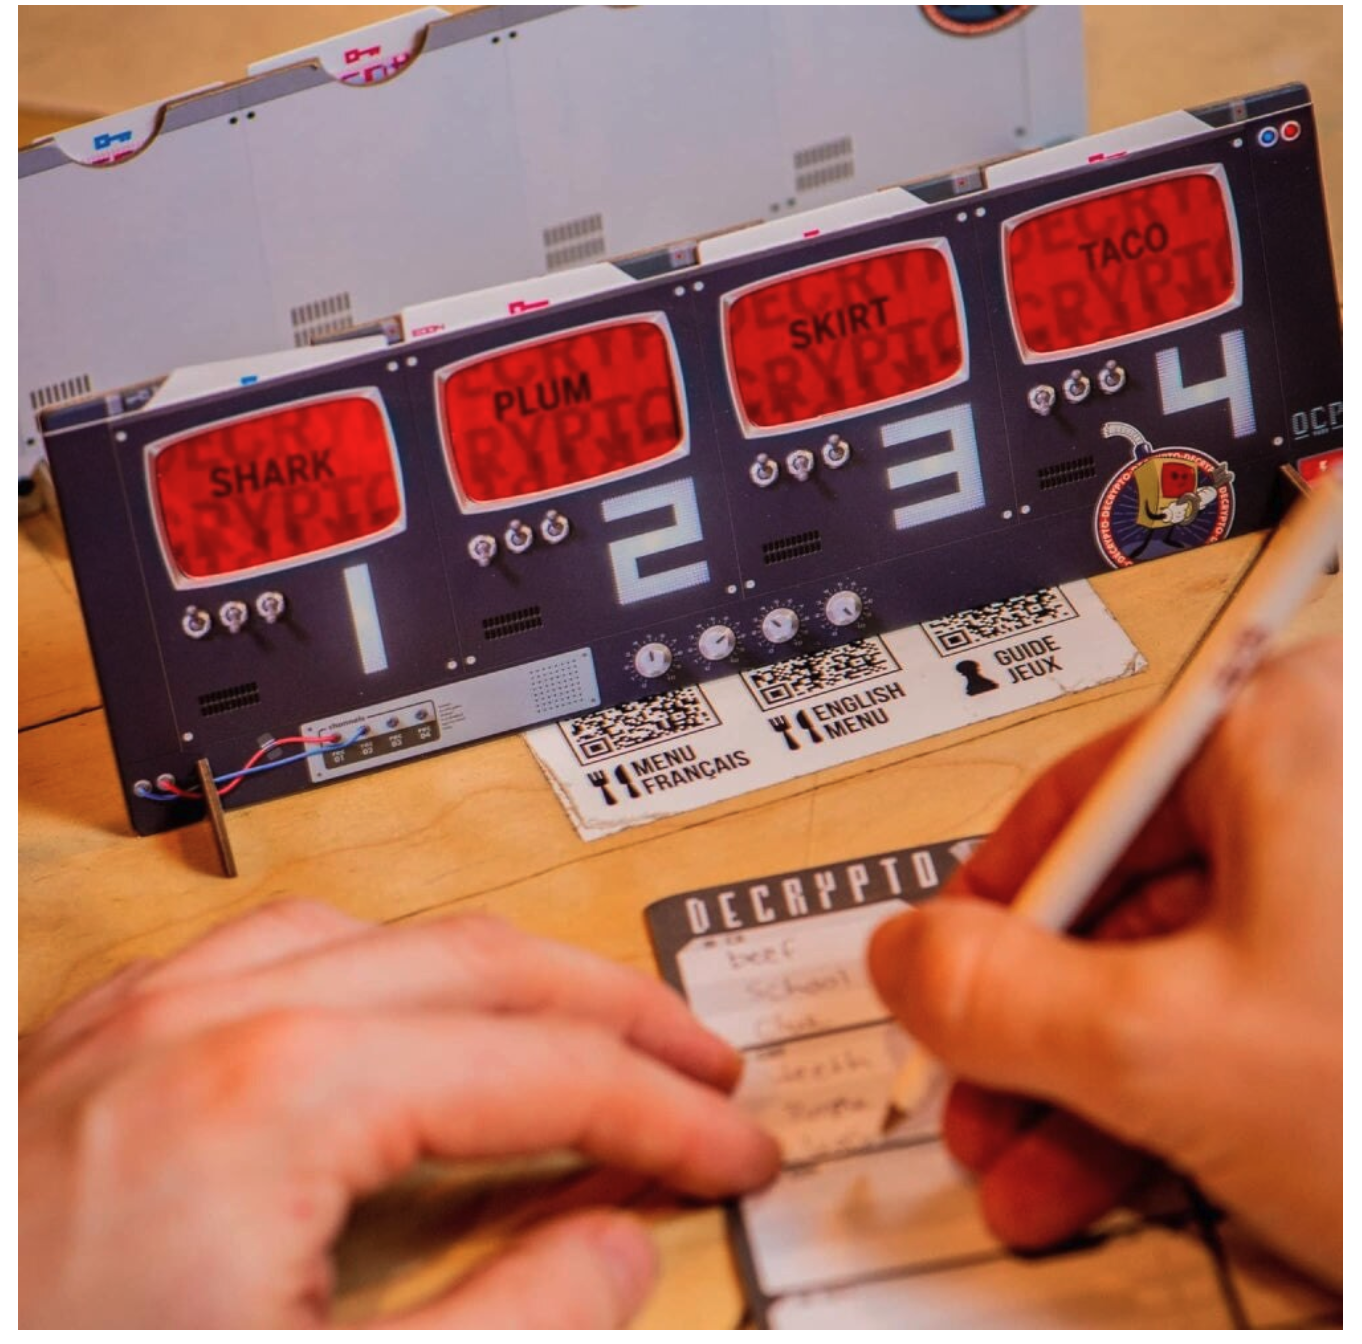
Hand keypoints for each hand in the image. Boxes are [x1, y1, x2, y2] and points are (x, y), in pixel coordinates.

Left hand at [19, 905, 780, 1326]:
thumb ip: (505, 1327)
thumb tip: (616, 1247)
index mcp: (277, 1098)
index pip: (543, 1069)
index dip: (665, 1112)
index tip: (733, 1149)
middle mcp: (210, 1019)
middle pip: (482, 963)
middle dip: (616, 1013)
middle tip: (701, 1064)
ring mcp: (141, 1016)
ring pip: (383, 933)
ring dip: (503, 976)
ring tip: (575, 1025)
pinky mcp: (96, 1043)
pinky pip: (276, 950)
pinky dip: (383, 969)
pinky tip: (399, 1009)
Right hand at [869, 637, 1340, 1285]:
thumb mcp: (1169, 1045)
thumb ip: (994, 992)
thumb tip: (907, 958)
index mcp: (1282, 731)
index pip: (1071, 801)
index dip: (982, 915)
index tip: (938, 990)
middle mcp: (1329, 785)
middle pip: (1123, 901)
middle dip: (1031, 1026)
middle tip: (980, 1101)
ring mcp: (1355, 889)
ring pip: (1182, 970)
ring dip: (1087, 1081)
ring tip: (1034, 1171)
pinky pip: (1249, 1014)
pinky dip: (1177, 1094)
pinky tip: (1121, 1168)